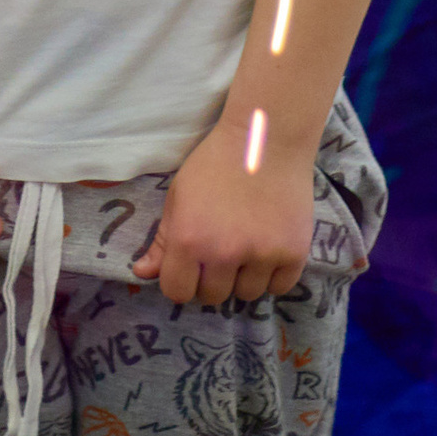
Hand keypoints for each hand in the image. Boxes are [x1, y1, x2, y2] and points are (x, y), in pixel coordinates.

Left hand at [132, 117, 314, 308]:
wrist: (267, 138)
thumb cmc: (216, 162)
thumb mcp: (179, 195)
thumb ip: (162, 240)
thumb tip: (142, 274)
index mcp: (188, 240)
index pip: (178, 292)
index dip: (182, 282)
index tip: (191, 268)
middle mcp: (224, 253)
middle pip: (213, 297)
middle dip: (214, 279)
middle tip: (222, 251)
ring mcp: (262, 255)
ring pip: (247, 295)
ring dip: (244, 278)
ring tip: (248, 246)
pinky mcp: (294, 252)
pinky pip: (280, 287)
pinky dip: (274, 275)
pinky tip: (269, 250)